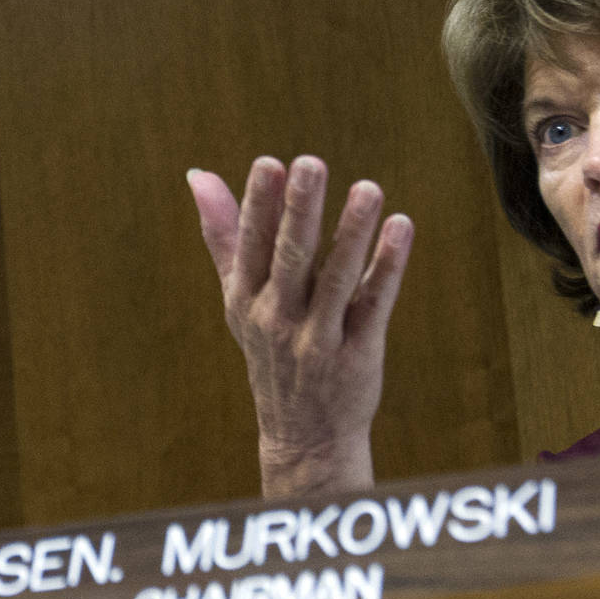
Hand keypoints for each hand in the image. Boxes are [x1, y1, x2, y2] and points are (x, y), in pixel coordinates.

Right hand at [187, 156, 413, 498]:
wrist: (303, 436)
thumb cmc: (270, 349)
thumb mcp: (238, 297)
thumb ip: (223, 233)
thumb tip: (198, 174)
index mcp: (247, 299)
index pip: (251, 246)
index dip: (258, 205)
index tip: (269, 163)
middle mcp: (279, 318)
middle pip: (289, 259)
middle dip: (298, 211)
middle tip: (309, 163)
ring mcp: (319, 339)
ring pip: (335, 280)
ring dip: (351, 233)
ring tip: (369, 188)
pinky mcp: (358, 354)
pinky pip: (373, 305)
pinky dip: (387, 267)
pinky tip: (402, 228)